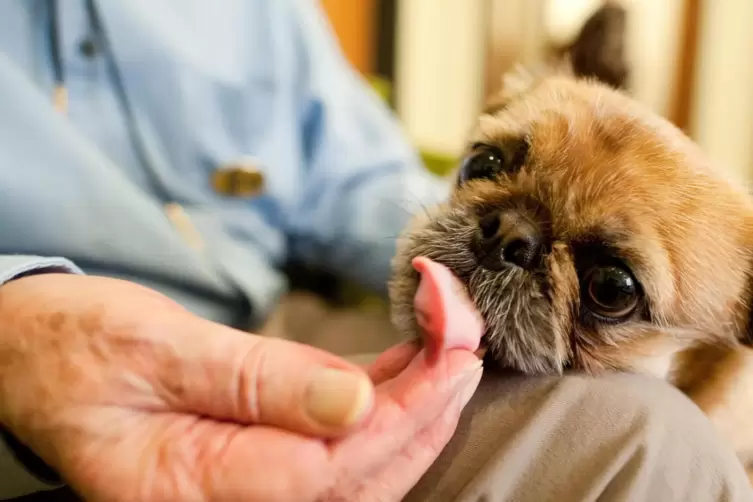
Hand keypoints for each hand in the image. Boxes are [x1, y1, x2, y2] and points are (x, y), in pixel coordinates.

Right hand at [0, 274, 481, 500]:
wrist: (34, 352)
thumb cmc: (76, 348)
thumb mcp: (156, 350)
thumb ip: (256, 380)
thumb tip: (359, 399)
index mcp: (195, 488)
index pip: (331, 467)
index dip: (408, 410)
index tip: (456, 348)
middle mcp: (232, 498)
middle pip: (363, 469)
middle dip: (431, 399)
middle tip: (466, 326)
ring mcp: (250, 478)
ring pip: (364, 457)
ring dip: (419, 395)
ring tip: (451, 330)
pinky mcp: (262, 446)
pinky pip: (341, 434)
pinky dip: (388, 392)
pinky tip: (414, 353)